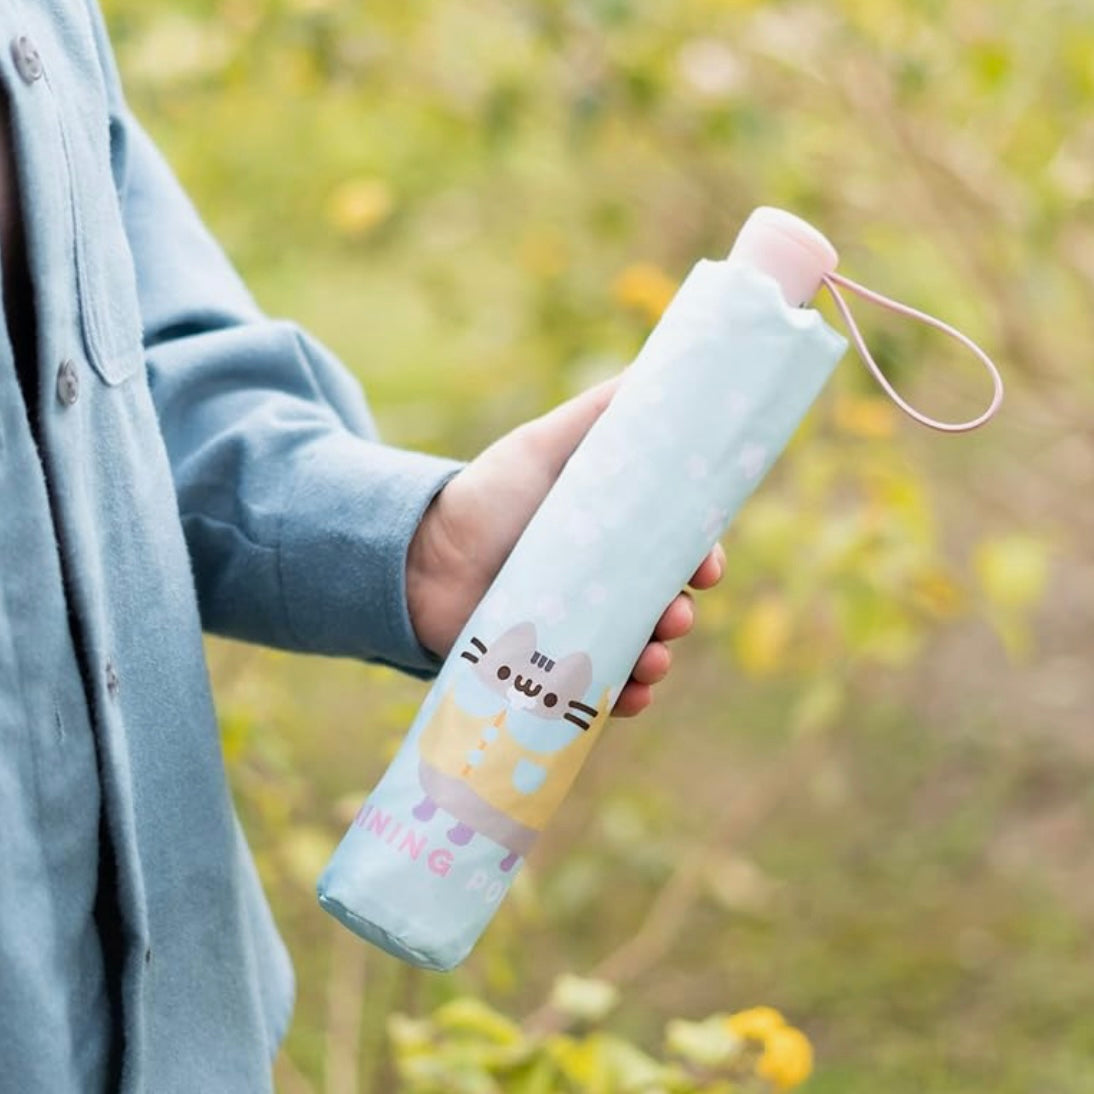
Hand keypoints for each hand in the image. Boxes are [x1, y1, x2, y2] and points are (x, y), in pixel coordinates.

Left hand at [406, 377, 724, 716]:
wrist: (416, 557)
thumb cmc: (484, 497)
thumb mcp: (542, 447)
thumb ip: (598, 414)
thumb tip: (657, 368)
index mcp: (614, 537)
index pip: (676, 552)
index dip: (700, 559)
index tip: (707, 564)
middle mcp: (605, 585)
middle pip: (664, 606)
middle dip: (680, 615)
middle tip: (675, 615)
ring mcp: (580, 630)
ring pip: (638, 652)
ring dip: (657, 659)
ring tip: (651, 660)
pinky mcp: (551, 670)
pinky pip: (597, 691)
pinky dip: (621, 697)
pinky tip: (628, 695)